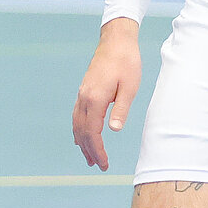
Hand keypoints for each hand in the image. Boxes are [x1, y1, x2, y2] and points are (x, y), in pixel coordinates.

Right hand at [73, 17, 141, 170]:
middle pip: (82, 131)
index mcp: (95, 99)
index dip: (97, 150)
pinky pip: (77, 115)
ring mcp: (82, 94)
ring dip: (82, 142)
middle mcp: (84, 98)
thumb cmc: (127, 63)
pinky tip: (81, 136)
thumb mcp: (130, 87)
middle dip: (89, 150)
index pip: (92, 132)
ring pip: (77, 124)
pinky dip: (78, 129)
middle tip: (98, 166)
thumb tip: (114, 130)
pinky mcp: (84, 90)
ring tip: (89, 158)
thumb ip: (121, 109)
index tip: (104, 164)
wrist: (116, 41)